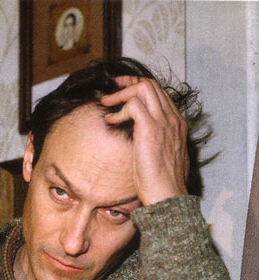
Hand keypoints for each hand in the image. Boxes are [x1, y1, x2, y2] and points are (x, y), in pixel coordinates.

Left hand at [100, 76, 188, 205]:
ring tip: (106, 103)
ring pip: (144, 87)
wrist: (167, 195)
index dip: (137, 87)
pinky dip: (119, 109)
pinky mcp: (151, 128)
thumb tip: (135, 136)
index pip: (158, 93)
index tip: (119, 91)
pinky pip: (133, 104)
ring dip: (121, 92)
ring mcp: (164, 122)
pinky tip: (110, 121)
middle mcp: (173, 118)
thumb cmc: (159, 182)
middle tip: (108, 89)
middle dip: (127, 82)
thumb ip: (151, 140)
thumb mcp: (158, 155)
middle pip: (151, 84)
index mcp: (176, 123)